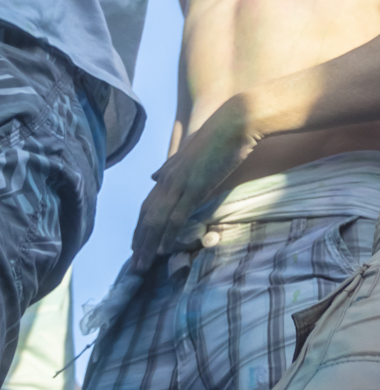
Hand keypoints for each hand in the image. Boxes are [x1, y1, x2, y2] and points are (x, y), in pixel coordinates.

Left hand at [130, 97, 259, 262]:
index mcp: (168, 172)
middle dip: (139, 241)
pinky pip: (176, 216)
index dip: (140, 226)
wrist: (234, 124)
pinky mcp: (194, 188)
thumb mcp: (189, 151)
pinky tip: (162, 249)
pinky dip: (167, 234)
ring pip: (157, 220)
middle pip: (146, 216)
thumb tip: (153, 175)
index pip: (148, 205)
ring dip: (148, 245)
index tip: (136, 244)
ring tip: (142, 265)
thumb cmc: (218, 136)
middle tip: (134, 265)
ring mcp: (179, 184)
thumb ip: (171, 165)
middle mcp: (167, 180)